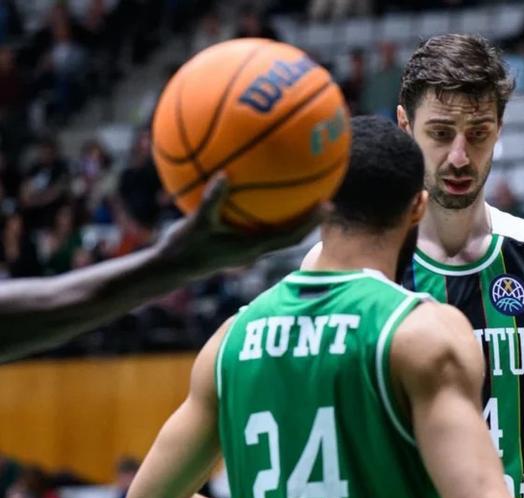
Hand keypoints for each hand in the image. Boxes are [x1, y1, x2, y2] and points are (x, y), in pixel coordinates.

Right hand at [155, 174, 324, 275]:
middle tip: (327, 198)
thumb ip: (212, 200)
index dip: (310, 222)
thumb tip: (225, 174)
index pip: (290, 236)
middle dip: (309, 218)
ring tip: (304, 194)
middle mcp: (254, 249)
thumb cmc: (182, 248)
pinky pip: (257, 226)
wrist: (169, 269)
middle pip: (291, 234)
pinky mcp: (236, 244)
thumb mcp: (196, 223)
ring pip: (277, 231)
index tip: (327, 206)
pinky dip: (264, 212)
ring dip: (291, 216)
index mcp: (252, 247)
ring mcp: (246, 248)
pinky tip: (257, 191)